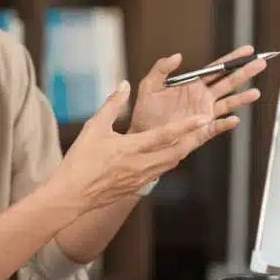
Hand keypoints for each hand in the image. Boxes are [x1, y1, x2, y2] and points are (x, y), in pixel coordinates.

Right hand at [52, 81, 214, 211]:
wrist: (72, 195)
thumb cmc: (80, 161)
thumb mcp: (93, 127)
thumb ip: (112, 104)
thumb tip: (124, 85)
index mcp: (131, 148)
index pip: (165, 135)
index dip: (187, 125)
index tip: (203, 118)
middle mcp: (140, 164)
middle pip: (177, 151)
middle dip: (194, 138)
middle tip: (206, 127)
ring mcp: (140, 177)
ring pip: (171, 163)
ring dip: (184, 150)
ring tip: (194, 138)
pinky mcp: (137, 186)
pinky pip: (160, 171)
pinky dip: (170, 160)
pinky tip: (170, 154)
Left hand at [128, 45, 266, 135]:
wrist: (141, 135)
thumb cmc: (145, 111)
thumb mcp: (149, 85)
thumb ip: (161, 69)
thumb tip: (177, 56)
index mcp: (192, 84)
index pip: (216, 69)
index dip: (231, 59)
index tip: (247, 50)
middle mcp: (202, 98)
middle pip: (228, 83)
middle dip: (244, 73)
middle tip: (260, 63)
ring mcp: (204, 114)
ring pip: (227, 103)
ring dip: (241, 98)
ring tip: (255, 92)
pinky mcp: (201, 130)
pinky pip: (216, 127)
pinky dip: (225, 124)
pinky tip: (233, 119)